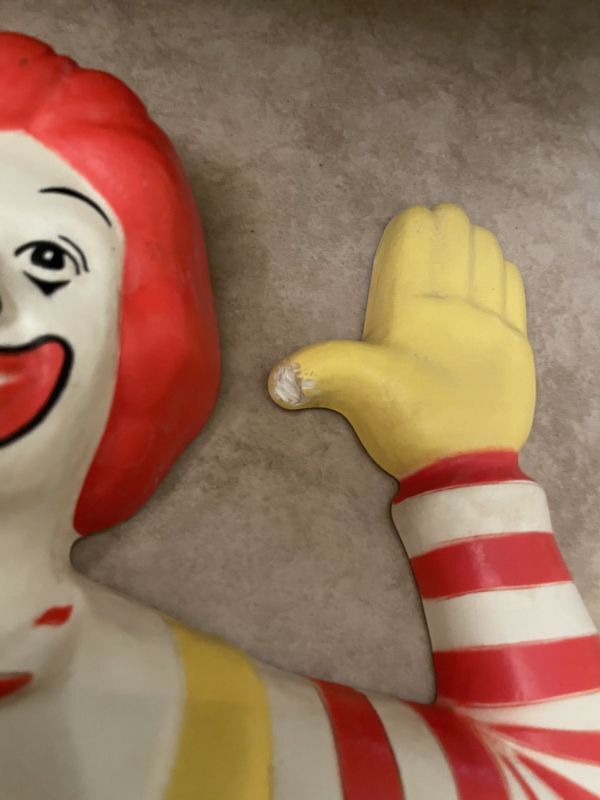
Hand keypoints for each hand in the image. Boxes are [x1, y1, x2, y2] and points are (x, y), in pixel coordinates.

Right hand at [268, 204, 535, 477]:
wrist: (465, 467)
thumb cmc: (407, 421)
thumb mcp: (356, 391)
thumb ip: (318, 373)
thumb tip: (275, 382)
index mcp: (412, 307)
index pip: (418, 238)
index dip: (411, 224)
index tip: (406, 225)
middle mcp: (457, 303)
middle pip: (457, 237)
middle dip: (444, 225)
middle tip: (431, 232)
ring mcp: (492, 320)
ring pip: (489, 255)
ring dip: (473, 242)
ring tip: (460, 244)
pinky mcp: (517, 341)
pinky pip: (513, 285)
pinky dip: (500, 266)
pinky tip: (492, 268)